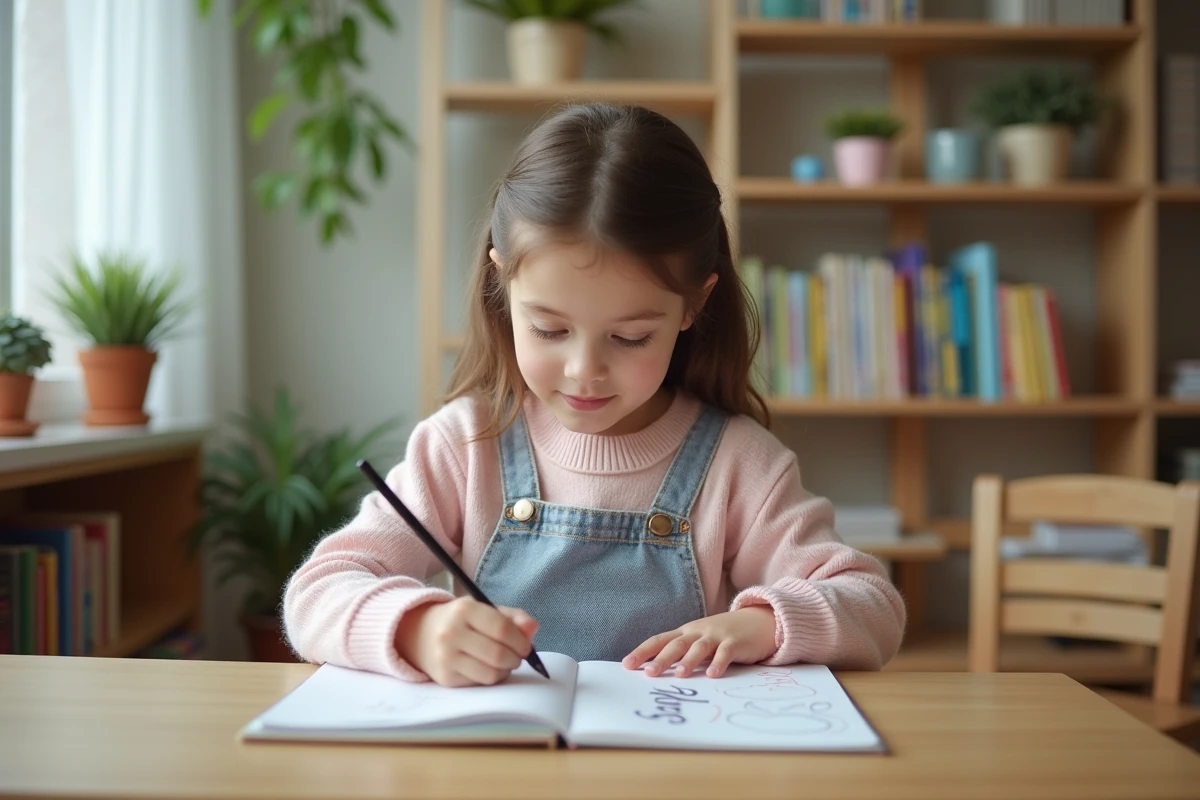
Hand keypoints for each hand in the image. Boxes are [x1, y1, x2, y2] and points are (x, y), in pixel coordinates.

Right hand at [395, 597, 538, 686]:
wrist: (420, 633)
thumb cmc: (461, 621)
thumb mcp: (485, 610)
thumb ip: (513, 617)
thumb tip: (533, 629)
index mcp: (464, 609)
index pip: (502, 628)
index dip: (521, 641)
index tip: (526, 647)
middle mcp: (451, 633)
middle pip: (498, 654)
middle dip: (516, 659)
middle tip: (517, 657)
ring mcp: (446, 657)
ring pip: (491, 673)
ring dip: (505, 671)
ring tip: (504, 663)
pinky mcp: (445, 677)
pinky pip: (480, 683)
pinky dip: (491, 678)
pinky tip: (487, 668)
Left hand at [622, 607, 776, 678]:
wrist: (758, 620)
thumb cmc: (723, 636)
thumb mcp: (700, 641)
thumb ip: (683, 654)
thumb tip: (657, 672)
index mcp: (685, 632)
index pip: (659, 640)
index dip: (643, 651)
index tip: (626, 665)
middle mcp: (698, 632)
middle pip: (676, 644)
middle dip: (661, 659)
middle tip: (648, 673)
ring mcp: (717, 636)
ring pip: (699, 647)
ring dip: (689, 661)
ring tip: (679, 675)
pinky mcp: (735, 643)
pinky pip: (725, 653)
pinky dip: (718, 663)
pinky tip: (712, 675)